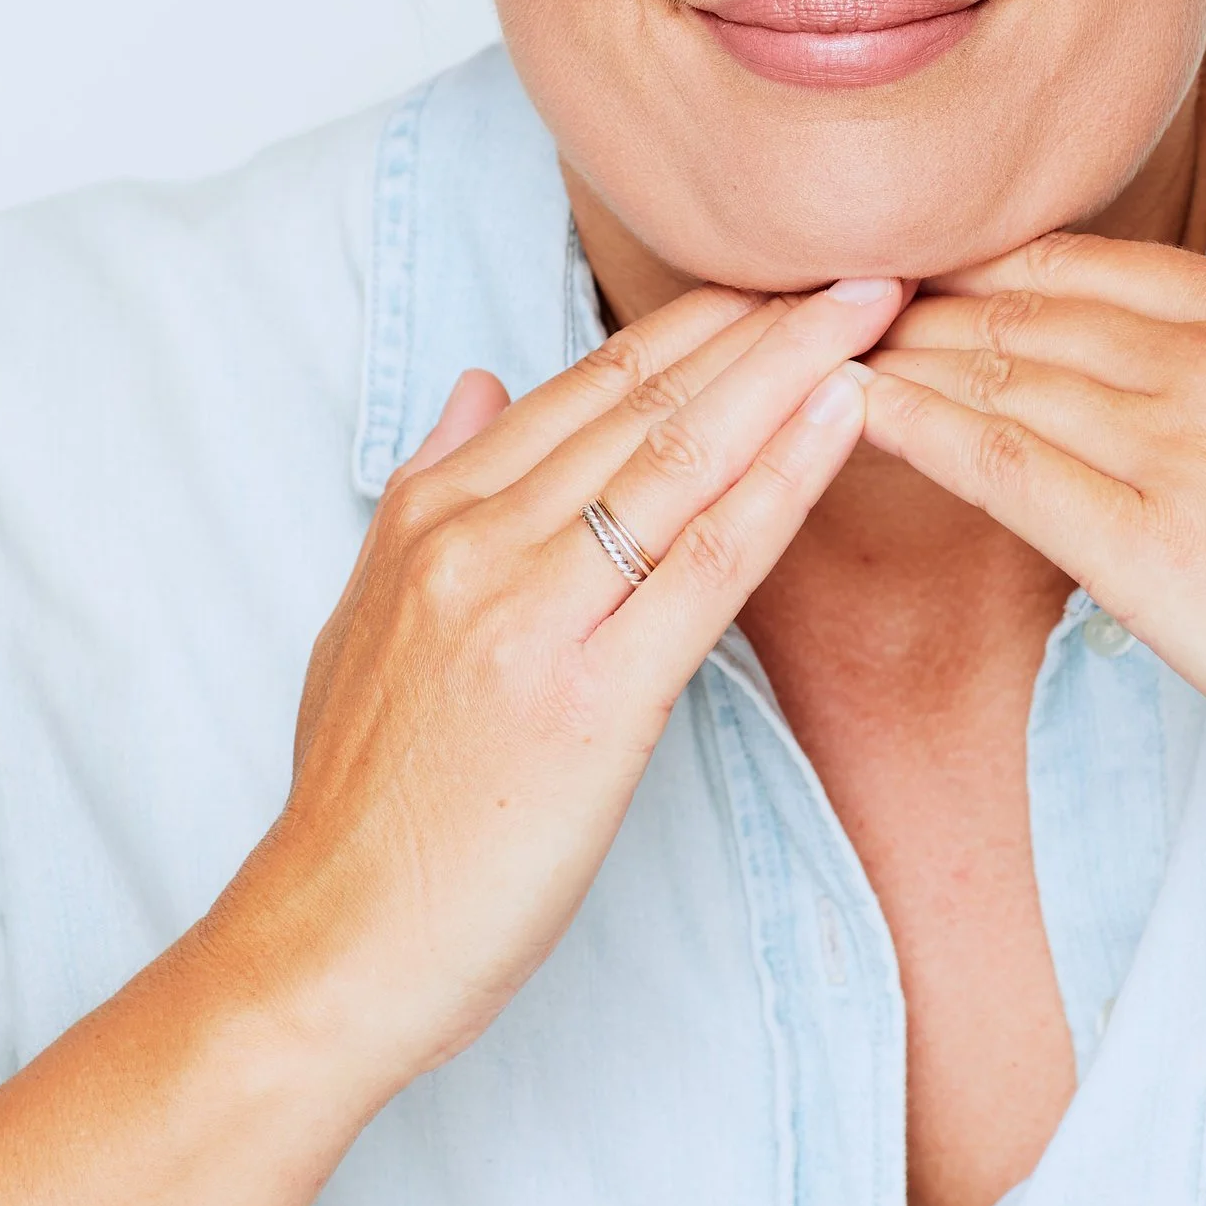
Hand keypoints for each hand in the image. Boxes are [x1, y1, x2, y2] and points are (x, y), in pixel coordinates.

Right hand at [223, 276, 896, 1095]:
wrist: (326, 945)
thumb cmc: (364, 805)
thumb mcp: (366, 620)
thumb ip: (427, 494)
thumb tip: (479, 385)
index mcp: (429, 515)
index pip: (586, 385)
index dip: (696, 323)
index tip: (780, 275)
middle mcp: (475, 543)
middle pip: (644, 401)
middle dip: (764, 322)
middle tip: (867, 259)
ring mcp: (528, 615)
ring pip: (680, 459)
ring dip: (791, 371)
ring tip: (879, 308)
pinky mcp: (586, 701)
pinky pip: (703, 564)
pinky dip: (782, 481)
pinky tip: (844, 418)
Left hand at [860, 129, 1205, 831]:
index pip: (1082, 261)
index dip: (978, 267)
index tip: (900, 272)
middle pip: (1021, 308)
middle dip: (908, 302)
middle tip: (803, 300)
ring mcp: (1184, 450)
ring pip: (997, 375)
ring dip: (888, 358)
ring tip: (792, 352)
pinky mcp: (1155, 551)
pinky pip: (1004, 466)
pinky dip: (915, 430)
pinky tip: (846, 412)